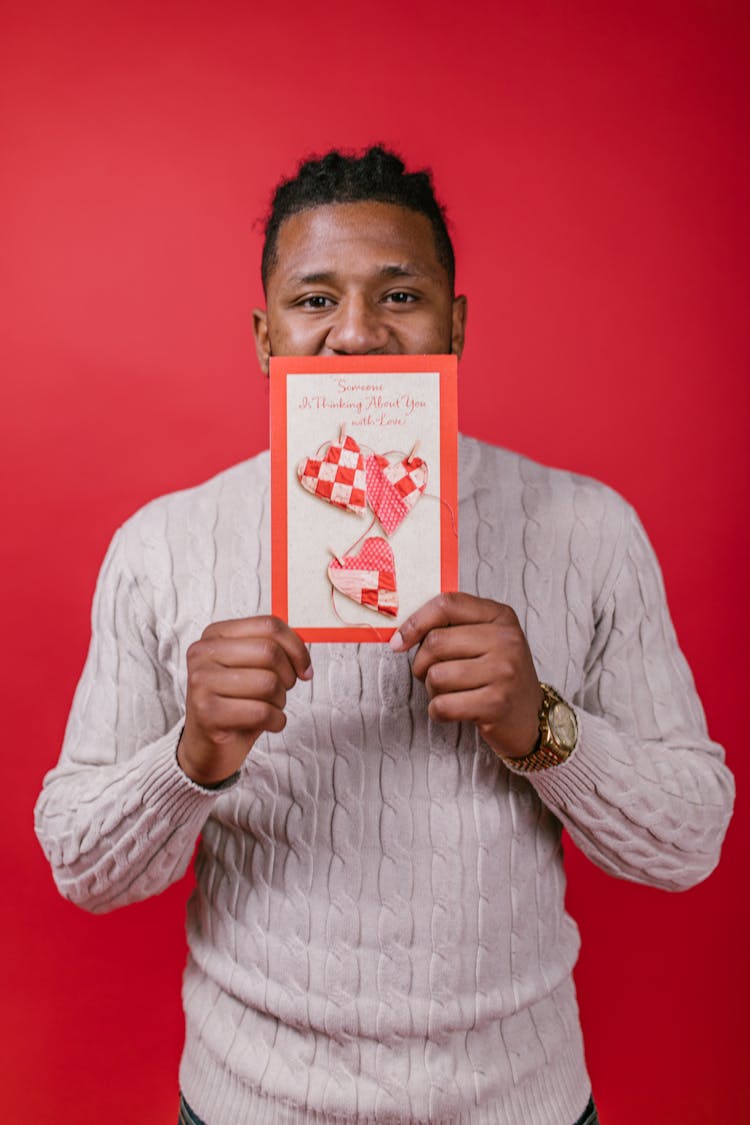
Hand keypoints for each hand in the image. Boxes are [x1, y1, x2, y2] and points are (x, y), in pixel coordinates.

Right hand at [178, 616, 311, 785]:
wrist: (207, 746)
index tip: (304, 668)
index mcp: (215, 634)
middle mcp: (203, 653)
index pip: (268, 625)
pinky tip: (266, 724)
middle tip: (283, 691)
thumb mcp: (252, 669)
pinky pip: (261, 712)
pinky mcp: (206, 712)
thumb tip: (303, 643)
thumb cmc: (236, 704)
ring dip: (280, 701)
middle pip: (269, 652)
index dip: (296, 647)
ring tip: (268, 708)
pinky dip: (276, 721)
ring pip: (268, 683)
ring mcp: (201, 682)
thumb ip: (273, 648)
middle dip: (288, 676)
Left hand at [389, 593, 541, 759]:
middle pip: (435, 642)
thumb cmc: (498, 675)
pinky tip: (455, 710)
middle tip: (433, 674)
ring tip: (451, 692)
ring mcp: (504, 672)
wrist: (530, 716)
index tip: (399, 642)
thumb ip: (451, 627)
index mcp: (500, 616)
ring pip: (436, 676)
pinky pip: (443, 705)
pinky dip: (438, 711)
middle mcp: (506, 640)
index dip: (415, 622)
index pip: (447, 604)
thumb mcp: (485, 639)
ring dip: (433, 690)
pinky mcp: (496, 703)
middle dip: (422, 663)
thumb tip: (401, 634)